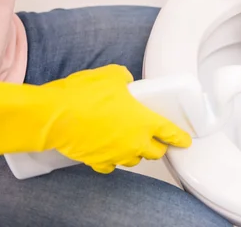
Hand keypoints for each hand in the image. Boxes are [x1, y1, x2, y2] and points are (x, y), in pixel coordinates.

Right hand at [43, 65, 191, 173]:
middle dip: (157, 147)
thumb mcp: (111, 75)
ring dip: (135, 153)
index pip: (170, 132)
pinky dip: (111, 159)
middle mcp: (134, 142)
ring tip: (129, 142)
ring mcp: (116, 154)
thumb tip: (125, 81)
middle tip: (154, 139)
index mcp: (144, 121)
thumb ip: (124, 79)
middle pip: (155, 153)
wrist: (55, 115)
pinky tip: (106, 150)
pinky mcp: (97, 161)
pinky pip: (110, 165)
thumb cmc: (84, 95)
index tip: (185, 141)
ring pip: (134, 160)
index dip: (180, 137)